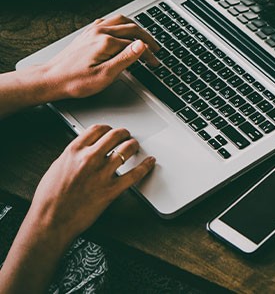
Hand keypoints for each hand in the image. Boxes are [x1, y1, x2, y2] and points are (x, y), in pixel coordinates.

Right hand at [28, 124, 155, 244]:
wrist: (51, 220)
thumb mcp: (56, 168)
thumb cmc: (49, 199)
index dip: (107, 128)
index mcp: (74, 152)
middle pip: (115, 136)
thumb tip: (83, 150)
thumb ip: (72, 156)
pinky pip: (135, 174)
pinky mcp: (111, 189)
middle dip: (123, 134)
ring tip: (135, 146)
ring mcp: (102, 174)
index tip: (111, 130)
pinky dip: (145, 166)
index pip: (97, 129)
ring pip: (127, 150)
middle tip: (126, 136)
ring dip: (133, 145)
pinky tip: (149, 162)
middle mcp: (89, 159)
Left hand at [40, 14, 159, 99]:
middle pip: (131, 28)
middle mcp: (100, 32)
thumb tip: (142, 45)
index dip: (149, 53)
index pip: (136, 43)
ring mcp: (92, 30)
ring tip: (144, 37)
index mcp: (106, 41)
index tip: (154, 62)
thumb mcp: (105, 75)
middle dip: (147, 38)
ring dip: (135, 27)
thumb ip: (126, 58)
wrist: (51, 79)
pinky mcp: (87, 33)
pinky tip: (123, 32)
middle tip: (156, 48)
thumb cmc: (75, 81)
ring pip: (121, 20)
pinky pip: (109, 21)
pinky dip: (121, 25)